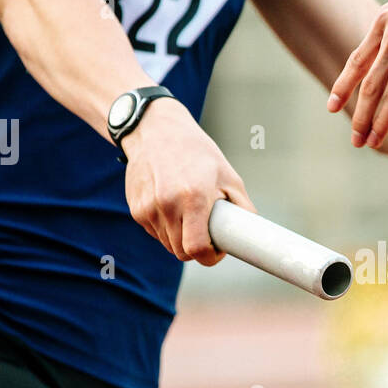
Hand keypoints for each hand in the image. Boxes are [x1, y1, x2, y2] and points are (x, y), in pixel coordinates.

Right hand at [122, 98, 255, 264]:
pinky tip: (172, 206)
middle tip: (206, 233)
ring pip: (168, 244)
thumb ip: (242, 207)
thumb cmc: (196, 152)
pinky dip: (166, 227)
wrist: (156, 130)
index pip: (197, 249)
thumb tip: (251, 234)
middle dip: (196, 249)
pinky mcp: (136, 209)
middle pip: (181, 252)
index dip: (210, 257)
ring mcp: (148, 208)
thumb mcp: (227, 175)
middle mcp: (167, 205)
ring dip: (180, 238)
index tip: (216, 251)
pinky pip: (155, 232)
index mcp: (193, 198)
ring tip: (189, 214)